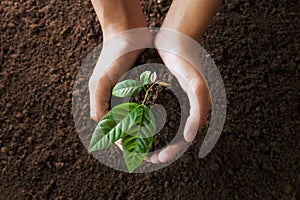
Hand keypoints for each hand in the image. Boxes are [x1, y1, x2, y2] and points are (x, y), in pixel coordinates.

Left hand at [144, 29, 210, 162]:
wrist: (176, 38)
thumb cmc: (188, 61)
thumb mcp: (197, 84)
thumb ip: (199, 110)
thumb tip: (189, 137)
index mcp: (193, 110)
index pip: (183, 138)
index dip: (172, 151)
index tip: (158, 159)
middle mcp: (182, 108)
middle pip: (170, 136)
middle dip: (158, 149)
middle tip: (145, 158)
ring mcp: (171, 100)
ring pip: (160, 125)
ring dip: (150, 139)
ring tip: (137, 147)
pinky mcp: (160, 93)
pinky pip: (152, 111)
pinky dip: (144, 121)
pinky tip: (133, 125)